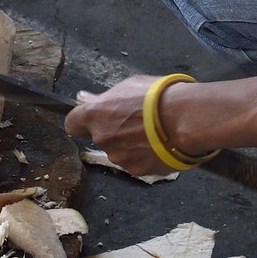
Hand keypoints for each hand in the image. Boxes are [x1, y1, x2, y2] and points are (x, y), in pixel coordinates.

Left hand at [65, 74, 189, 177]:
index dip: (81, 122)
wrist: (184, 119)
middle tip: (133, 121)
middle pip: (99, 137)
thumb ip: (104, 98)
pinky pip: (135, 163)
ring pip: (118, 151)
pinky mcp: (136, 171)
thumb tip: (83, 98)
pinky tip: (158, 145)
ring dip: (128, 145)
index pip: (72, 124)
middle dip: (112, 131)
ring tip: (152, 133)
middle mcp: (102, 139)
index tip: (93, 119)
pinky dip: (143, 156)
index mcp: (95, 115)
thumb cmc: (156, 96)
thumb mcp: (128, 86)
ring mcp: (118, 157)